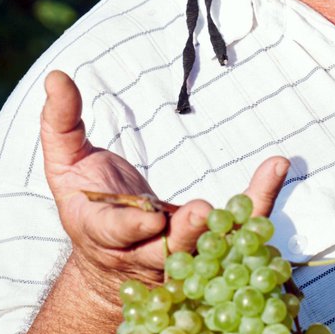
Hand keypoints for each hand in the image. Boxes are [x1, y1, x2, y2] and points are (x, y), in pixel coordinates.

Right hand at [39, 70, 288, 308]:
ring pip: (212, 247)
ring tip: (261, 185)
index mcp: (102, 232)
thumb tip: (57, 77)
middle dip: (187, 232)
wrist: (113, 256)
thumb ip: (62, 124)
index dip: (132, 227)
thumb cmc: (89, 199)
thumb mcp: (65, 162)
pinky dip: (260, 200)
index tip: (150, 217)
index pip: (116, 232)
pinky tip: (277, 167)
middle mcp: (144, 254)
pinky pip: (240, 230)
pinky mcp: (211, 249)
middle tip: (205, 212)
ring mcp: (183, 257)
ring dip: (238, 222)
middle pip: (170, 250)